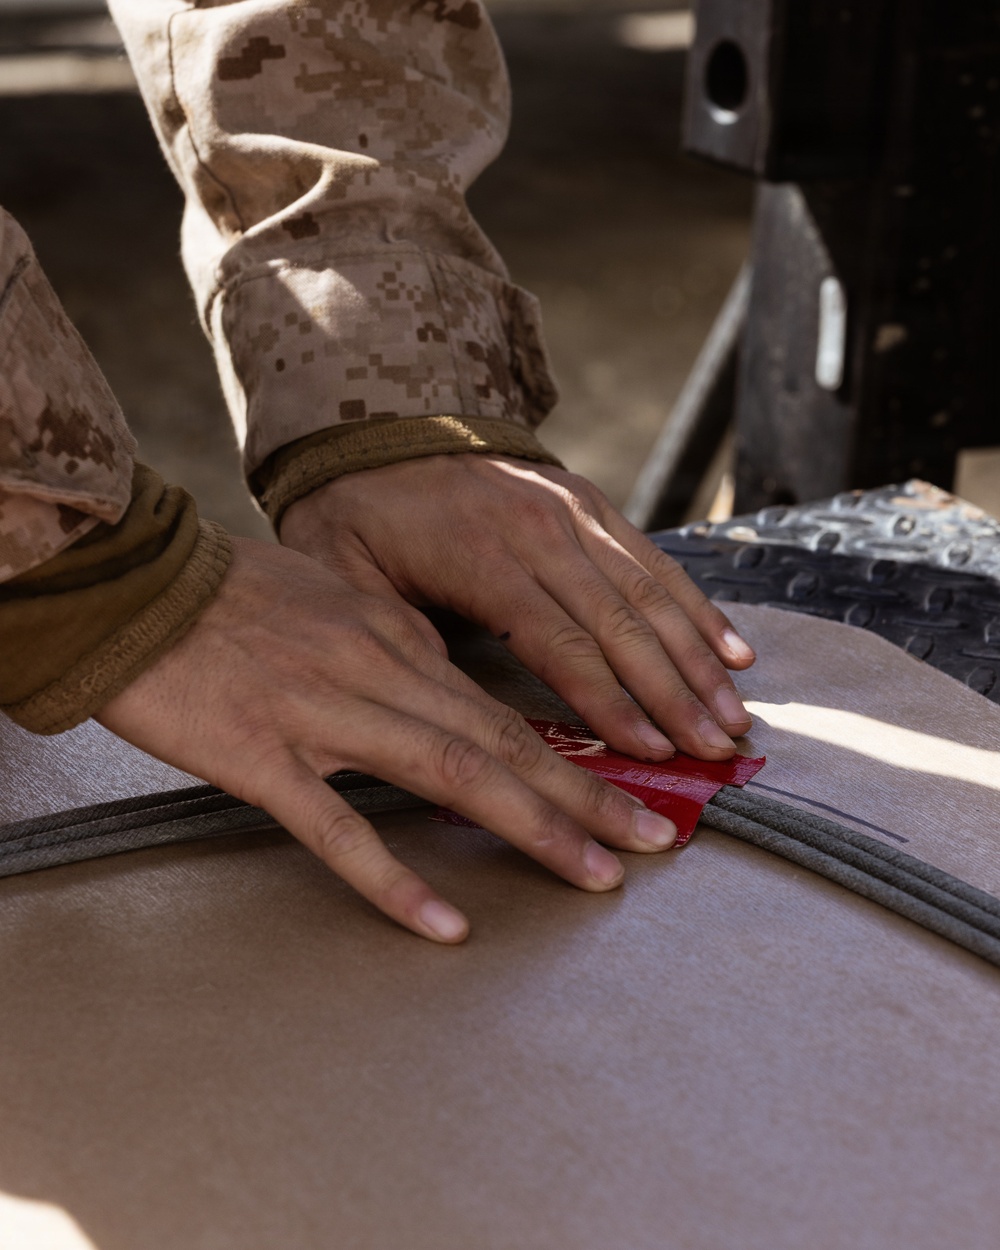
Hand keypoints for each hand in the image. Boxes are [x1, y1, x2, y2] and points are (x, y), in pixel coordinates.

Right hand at [97, 538, 677, 941]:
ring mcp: (321, 714)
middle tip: (654, 839)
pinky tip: (444, 924)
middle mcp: (376, 669)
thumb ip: (389, 640)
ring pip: (451, 773)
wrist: (135, 581)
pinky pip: (337, 828)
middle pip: (502, 740)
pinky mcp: (260, 756)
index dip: (571, 752)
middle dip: (588, 794)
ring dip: (534, 826)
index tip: (624, 785)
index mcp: (394, 634)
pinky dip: (395, 880)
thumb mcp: (330, 594)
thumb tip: (438, 680)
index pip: (501, 704)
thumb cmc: (228, 591)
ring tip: (595, 872)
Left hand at [280, 455, 755, 761]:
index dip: (612, 704)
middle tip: (716, 752)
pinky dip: (695, 606)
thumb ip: (395, 637)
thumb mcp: (344, 577)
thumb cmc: (356, 515)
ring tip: (734, 713)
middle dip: (675, 694)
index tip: (653, 755)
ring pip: (649, 593)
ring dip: (698, 658)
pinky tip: (732, 648)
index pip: (561, 645)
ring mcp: (571, 509)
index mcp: (482, 557)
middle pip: (622, 625)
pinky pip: (653, 557)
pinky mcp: (587, 499)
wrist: (381, 426)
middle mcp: (540, 529)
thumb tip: (450, 706)